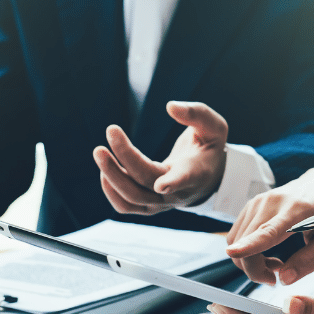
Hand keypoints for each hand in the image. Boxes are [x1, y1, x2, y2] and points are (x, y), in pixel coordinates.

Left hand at [94, 101, 227, 214]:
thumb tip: (170, 106)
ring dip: (112, 176)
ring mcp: (162, 203)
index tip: (161, 185)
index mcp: (197, 172)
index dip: (174, 182)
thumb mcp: (214, 127)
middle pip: (147, 182)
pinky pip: (125, 206)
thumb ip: (196, 114)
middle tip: (111, 130)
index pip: (186, 178)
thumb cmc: (209, 148)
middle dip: (126, 157)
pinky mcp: (148, 206)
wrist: (208, 179)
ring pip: (132, 198)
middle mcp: (178, 192)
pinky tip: (105, 170)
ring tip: (100, 152)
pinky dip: (111, 190)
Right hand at [225, 168, 313, 284]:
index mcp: (297, 211)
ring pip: (237, 242)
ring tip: (277, 263)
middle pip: (246, 243)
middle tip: (277, 277)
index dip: (250, 244)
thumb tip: (283, 280)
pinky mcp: (251, 205)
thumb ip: (310, 260)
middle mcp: (273, 202)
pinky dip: (247, 251)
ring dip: (251, 261)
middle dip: (255, 270)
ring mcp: (259, 201)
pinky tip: (267, 252)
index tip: (233, 252)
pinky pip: (237, 236)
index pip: (269, 230)